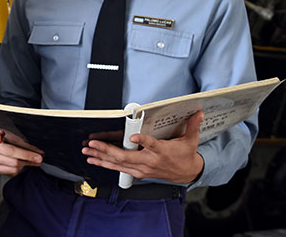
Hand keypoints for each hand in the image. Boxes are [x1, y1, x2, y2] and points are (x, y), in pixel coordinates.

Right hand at [0, 127, 42, 175]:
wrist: (1, 148)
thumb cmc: (9, 140)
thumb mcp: (16, 137)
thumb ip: (25, 144)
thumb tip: (39, 154)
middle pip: (10, 151)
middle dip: (27, 155)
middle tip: (39, 158)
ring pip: (13, 163)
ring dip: (26, 162)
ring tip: (33, 160)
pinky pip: (11, 171)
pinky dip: (20, 168)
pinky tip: (23, 163)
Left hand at [82, 111, 204, 183]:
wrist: (187, 173)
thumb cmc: (185, 155)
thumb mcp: (191, 140)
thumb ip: (192, 125)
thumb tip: (198, 112)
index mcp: (162, 152)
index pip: (152, 146)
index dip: (143, 141)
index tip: (133, 137)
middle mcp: (149, 162)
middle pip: (126, 157)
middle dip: (107, 150)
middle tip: (93, 144)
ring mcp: (142, 169)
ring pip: (118, 164)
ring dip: (101, 158)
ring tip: (87, 151)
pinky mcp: (137, 172)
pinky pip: (118, 169)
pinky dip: (105, 164)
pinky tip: (93, 160)